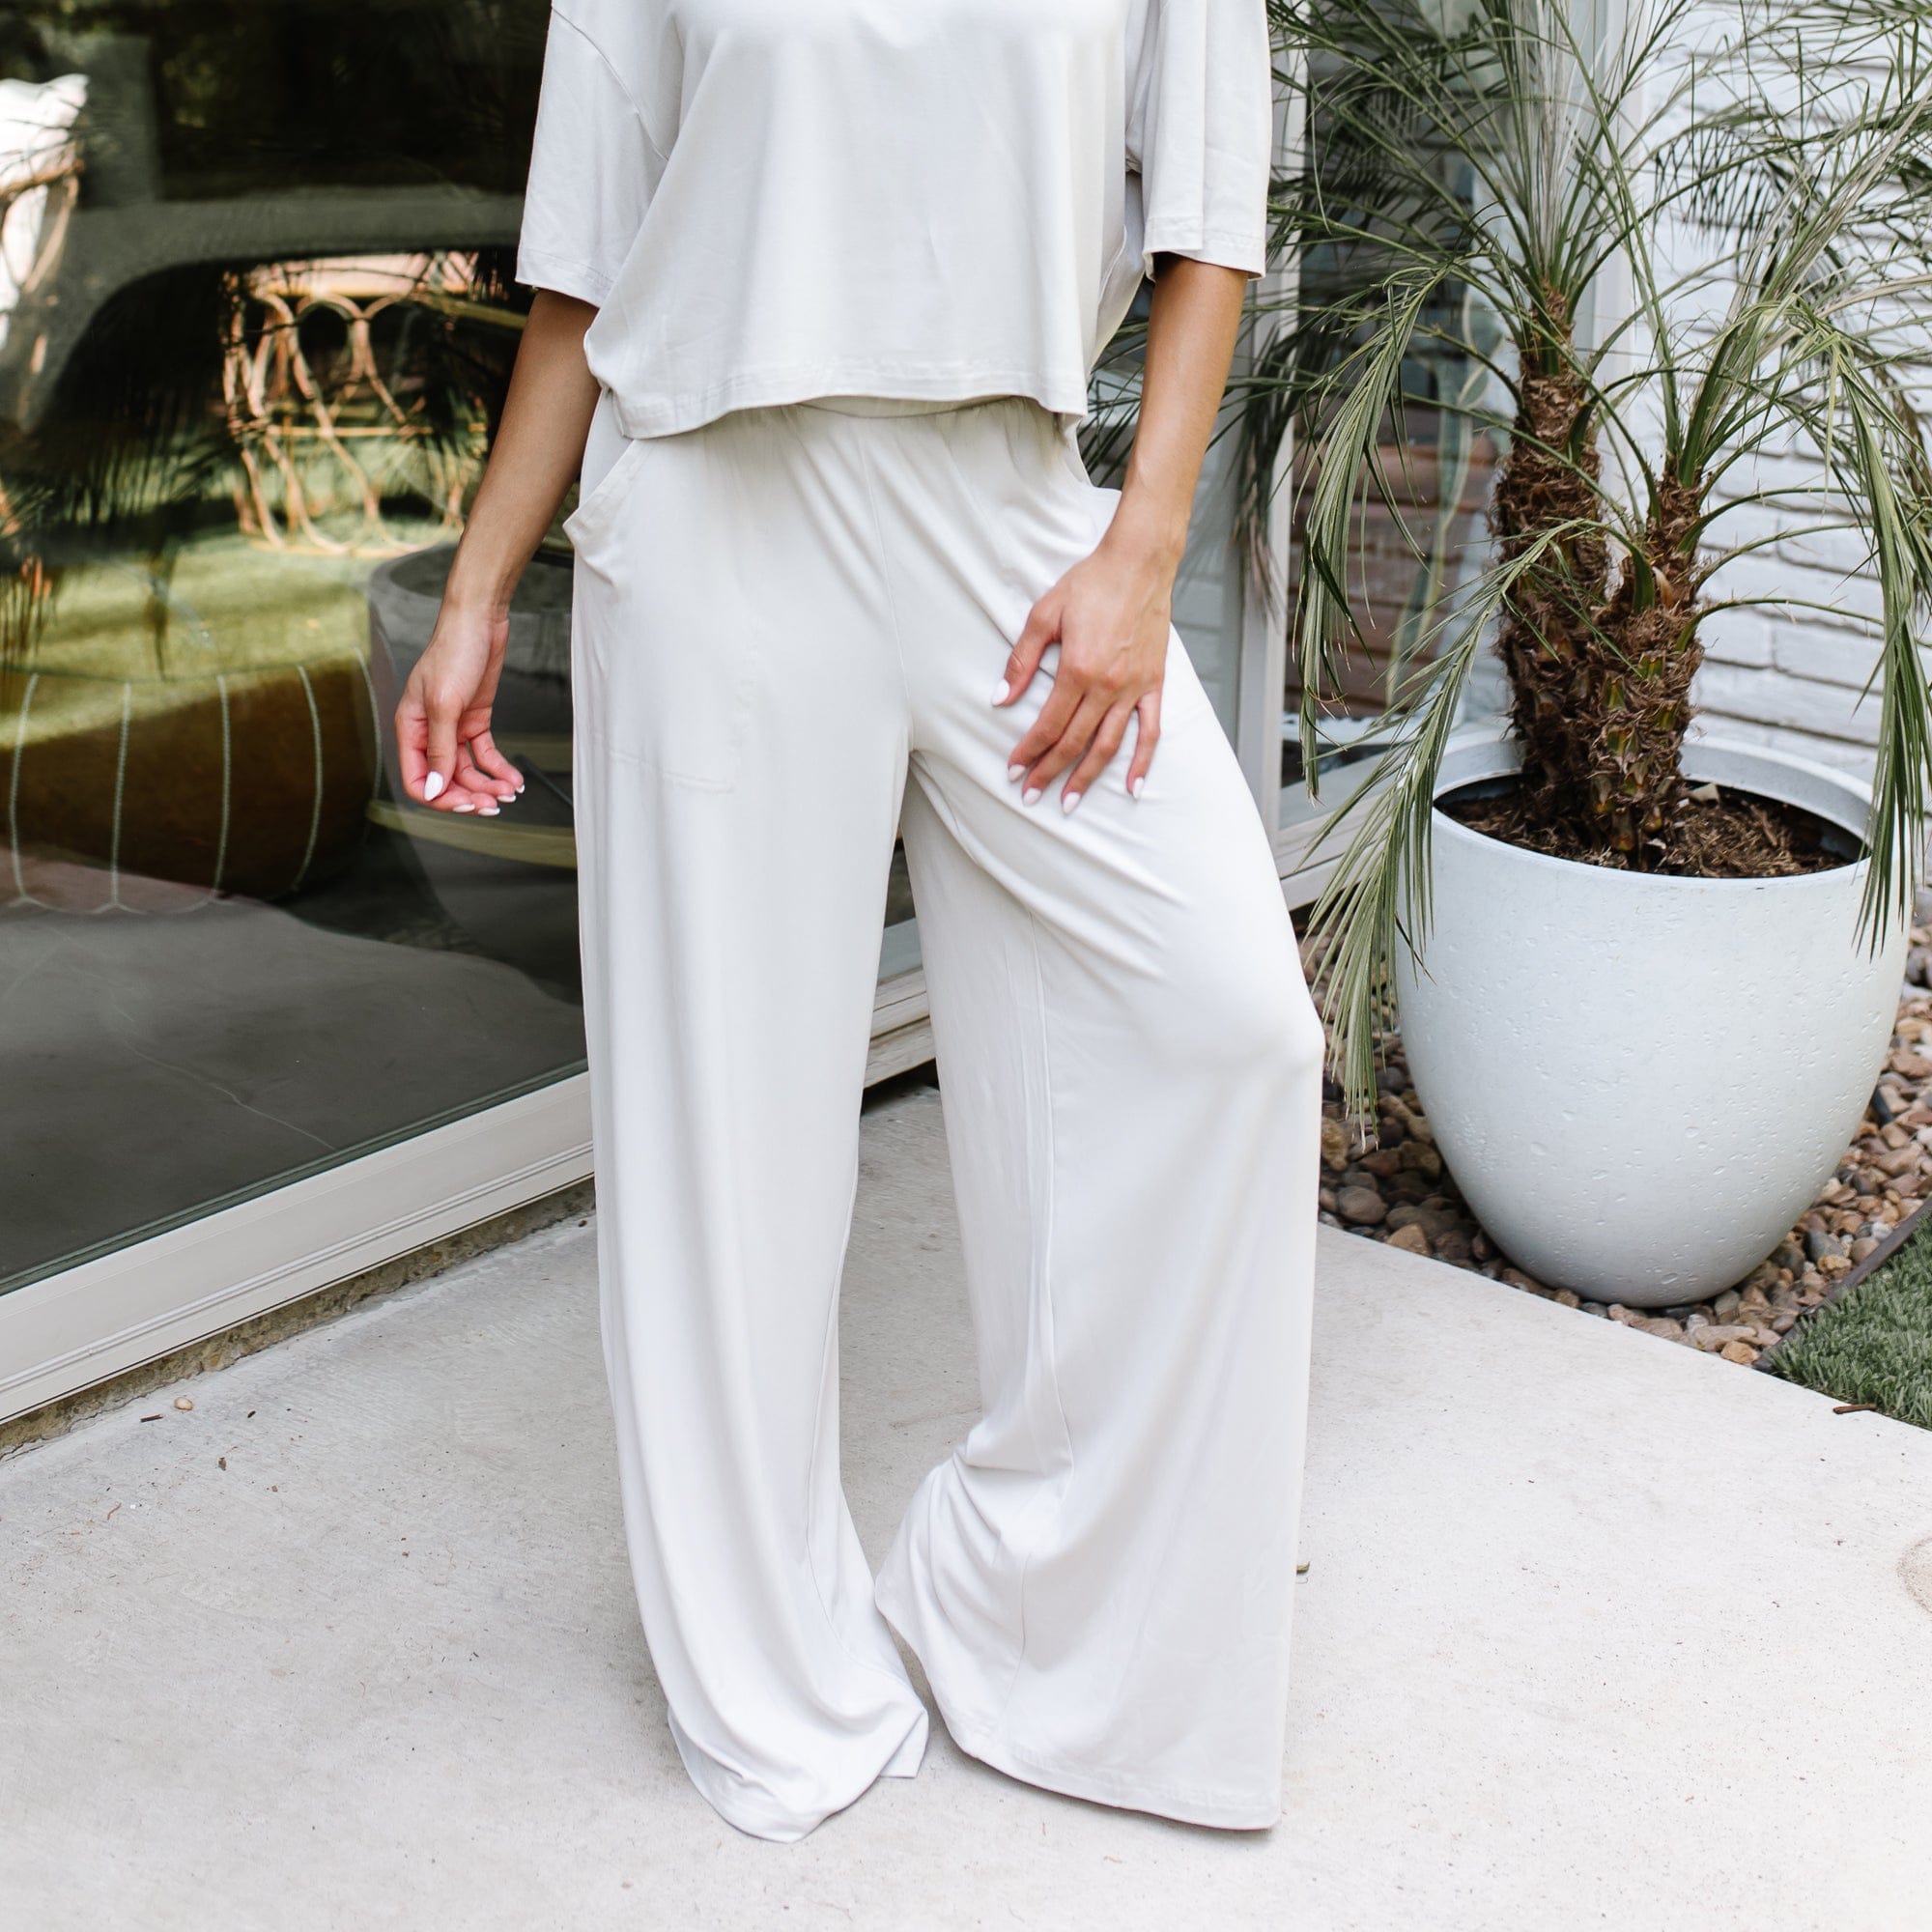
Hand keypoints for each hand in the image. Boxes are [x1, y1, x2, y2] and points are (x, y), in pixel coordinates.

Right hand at [393, 602, 525, 813]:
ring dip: (488, 785)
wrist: (479, 622)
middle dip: (468, 795)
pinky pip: (484, 755)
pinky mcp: (474, 721)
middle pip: (444, 780)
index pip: (417, 779)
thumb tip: (432, 788)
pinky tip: (513, 779)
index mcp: (410, 729)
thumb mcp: (444, 704)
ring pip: (467, 771)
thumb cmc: (453, 652)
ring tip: (509, 791)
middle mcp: (428, 732)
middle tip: (492, 804)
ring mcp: (453, 728)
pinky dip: (499, 770)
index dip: (440, 798)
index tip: (467, 804)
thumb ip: (439, 749)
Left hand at [995, 526, 1179, 813]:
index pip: (1047, 725)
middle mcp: (1107, 686)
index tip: (1012, 772)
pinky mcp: (1154, 684)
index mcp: (1078, 670)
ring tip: (1069, 802)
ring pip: (1109, 745)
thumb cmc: (1091, 583)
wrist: (1139, 563)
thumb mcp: (1044, 614)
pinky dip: (1142, 762)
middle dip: (1049, 773)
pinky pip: (1150, 731)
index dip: (1028, 752)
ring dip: (1087, 777)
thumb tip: (1000, 699)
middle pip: (1074, 742)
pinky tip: (1132, 788)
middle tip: (1030, 797)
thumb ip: (1021, 661)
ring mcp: (1134, 688)